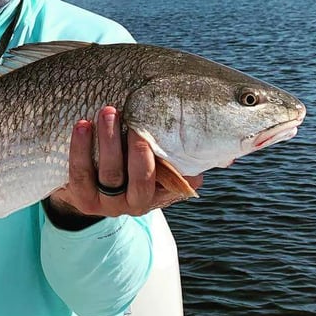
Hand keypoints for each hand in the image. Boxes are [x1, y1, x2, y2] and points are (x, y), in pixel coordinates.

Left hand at [48, 106, 203, 219]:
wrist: (89, 183)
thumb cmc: (132, 156)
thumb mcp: (161, 156)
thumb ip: (186, 150)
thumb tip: (234, 149)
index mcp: (166, 192)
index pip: (183, 182)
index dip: (188, 165)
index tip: (187, 135)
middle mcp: (140, 202)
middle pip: (142, 179)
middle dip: (140, 149)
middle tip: (135, 120)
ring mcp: (110, 203)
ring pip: (111, 175)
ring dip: (109, 141)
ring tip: (107, 111)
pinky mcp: (83, 198)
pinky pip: (80, 174)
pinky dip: (80, 148)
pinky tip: (82, 125)